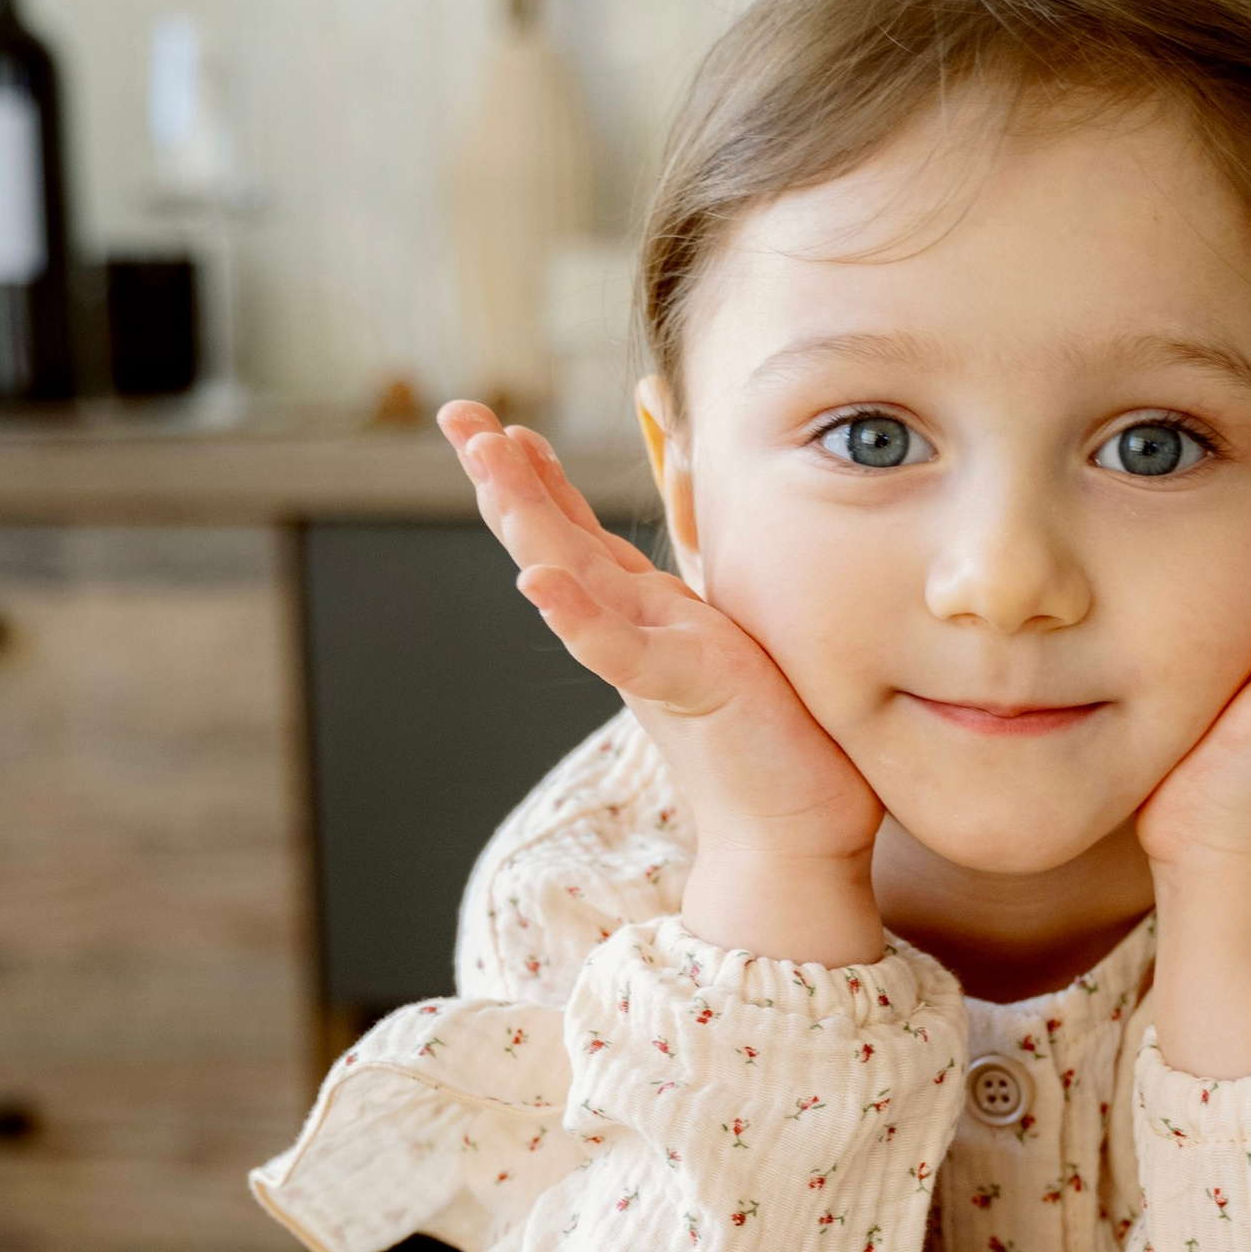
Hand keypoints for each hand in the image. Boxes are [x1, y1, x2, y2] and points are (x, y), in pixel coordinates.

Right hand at [439, 403, 885, 960]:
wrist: (794, 838)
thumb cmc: (780, 741)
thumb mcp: (743, 635)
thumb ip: (712, 584)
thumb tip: (709, 514)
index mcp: (646, 614)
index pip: (579, 532)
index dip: (539, 476)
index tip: (502, 423)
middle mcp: (636, 629)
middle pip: (555, 538)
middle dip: (504, 474)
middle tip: (456, 412)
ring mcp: (651, 659)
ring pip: (572, 577)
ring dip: (525, 518)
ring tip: (483, 460)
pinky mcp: (683, 690)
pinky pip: (621, 651)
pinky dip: (577, 619)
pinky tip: (537, 584)